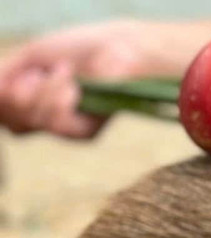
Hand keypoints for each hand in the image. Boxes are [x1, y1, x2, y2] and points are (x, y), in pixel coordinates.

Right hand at [0, 22, 156, 137]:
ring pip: (33, 121)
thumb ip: (5, 74)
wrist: (116, 49)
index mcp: (34, 100)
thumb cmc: (77, 48)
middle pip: (15, 123)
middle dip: (20, 93)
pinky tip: (75, 84)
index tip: (13, 78)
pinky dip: (60, 97)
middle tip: (38, 73)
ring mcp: (67, 129)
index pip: (5, 116)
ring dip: (43, 90)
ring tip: (64, 72)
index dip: (3, 101)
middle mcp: (49, 119)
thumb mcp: (32, 57)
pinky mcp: (85, 134)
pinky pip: (57, 124)